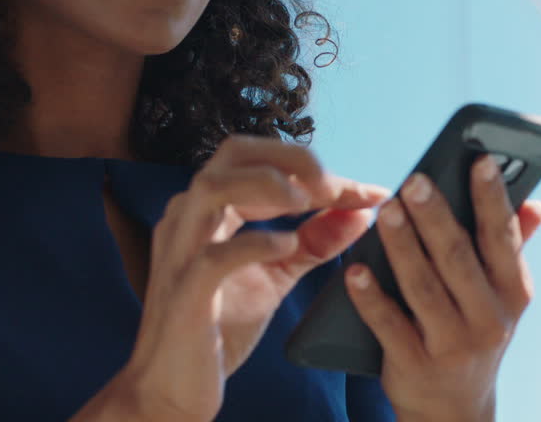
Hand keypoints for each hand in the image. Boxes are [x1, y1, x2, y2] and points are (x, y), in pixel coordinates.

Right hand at [114, 134, 389, 421]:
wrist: (173, 388)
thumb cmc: (218, 326)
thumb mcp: (275, 275)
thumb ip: (315, 242)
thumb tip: (362, 212)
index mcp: (207, 209)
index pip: (261, 161)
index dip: (316, 169)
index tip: (368, 190)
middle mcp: (188, 217)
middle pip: (233, 153)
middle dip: (289, 158)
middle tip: (334, 185)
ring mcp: (180, 251)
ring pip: (212, 188)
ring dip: (267, 185)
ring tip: (309, 201)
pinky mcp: (184, 292)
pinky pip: (214, 255)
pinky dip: (254, 243)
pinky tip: (287, 246)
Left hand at [344, 154, 540, 421]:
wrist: (454, 408)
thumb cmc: (473, 330)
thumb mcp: (501, 297)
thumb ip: (512, 247)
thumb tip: (535, 203)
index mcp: (512, 291)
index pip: (503, 237)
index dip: (492, 197)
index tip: (479, 160)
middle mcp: (488, 319)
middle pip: (459, 258)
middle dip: (436, 216)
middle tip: (414, 179)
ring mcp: (452, 345)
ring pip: (424, 287)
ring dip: (403, 246)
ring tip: (386, 210)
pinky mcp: (415, 364)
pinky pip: (390, 326)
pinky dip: (372, 298)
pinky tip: (356, 270)